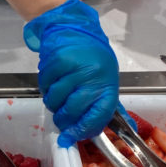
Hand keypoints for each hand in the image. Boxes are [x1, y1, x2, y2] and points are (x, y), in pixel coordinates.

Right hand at [23, 0, 119, 147]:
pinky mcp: (58, 60)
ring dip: (52, 103)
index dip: (82, 130)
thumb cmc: (93, 59)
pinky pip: (45, 85)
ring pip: (55, 100)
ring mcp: (76, 68)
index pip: (98, 115)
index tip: (70, 137)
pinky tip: (52, 81)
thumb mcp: (106, 81)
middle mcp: (94, 76)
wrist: (76, 29)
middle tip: (59, 119)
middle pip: (72, 110)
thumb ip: (108, 106)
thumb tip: (120, 131)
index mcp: (108, 84)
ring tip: (57, 95)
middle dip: (62, 120)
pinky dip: (45, 87)